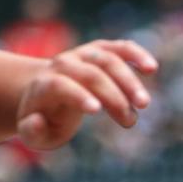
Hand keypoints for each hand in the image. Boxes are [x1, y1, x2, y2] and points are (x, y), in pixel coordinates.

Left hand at [15, 40, 158, 150]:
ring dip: (129, 80)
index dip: (77, 95)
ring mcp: (83, 55)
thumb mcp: (31, 133)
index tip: (97, 111)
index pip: (61, 85)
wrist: (45, 92)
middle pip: (90, 74)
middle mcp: (64, 64)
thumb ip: (31, 131)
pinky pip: (120, 48)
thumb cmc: (42, 118)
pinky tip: (152, 68)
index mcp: (45, 85)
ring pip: (108, 60)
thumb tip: (37, 121)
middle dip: (112, 95)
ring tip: (144, 104)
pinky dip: (136, 54)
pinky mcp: (101, 50)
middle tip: (130, 121)